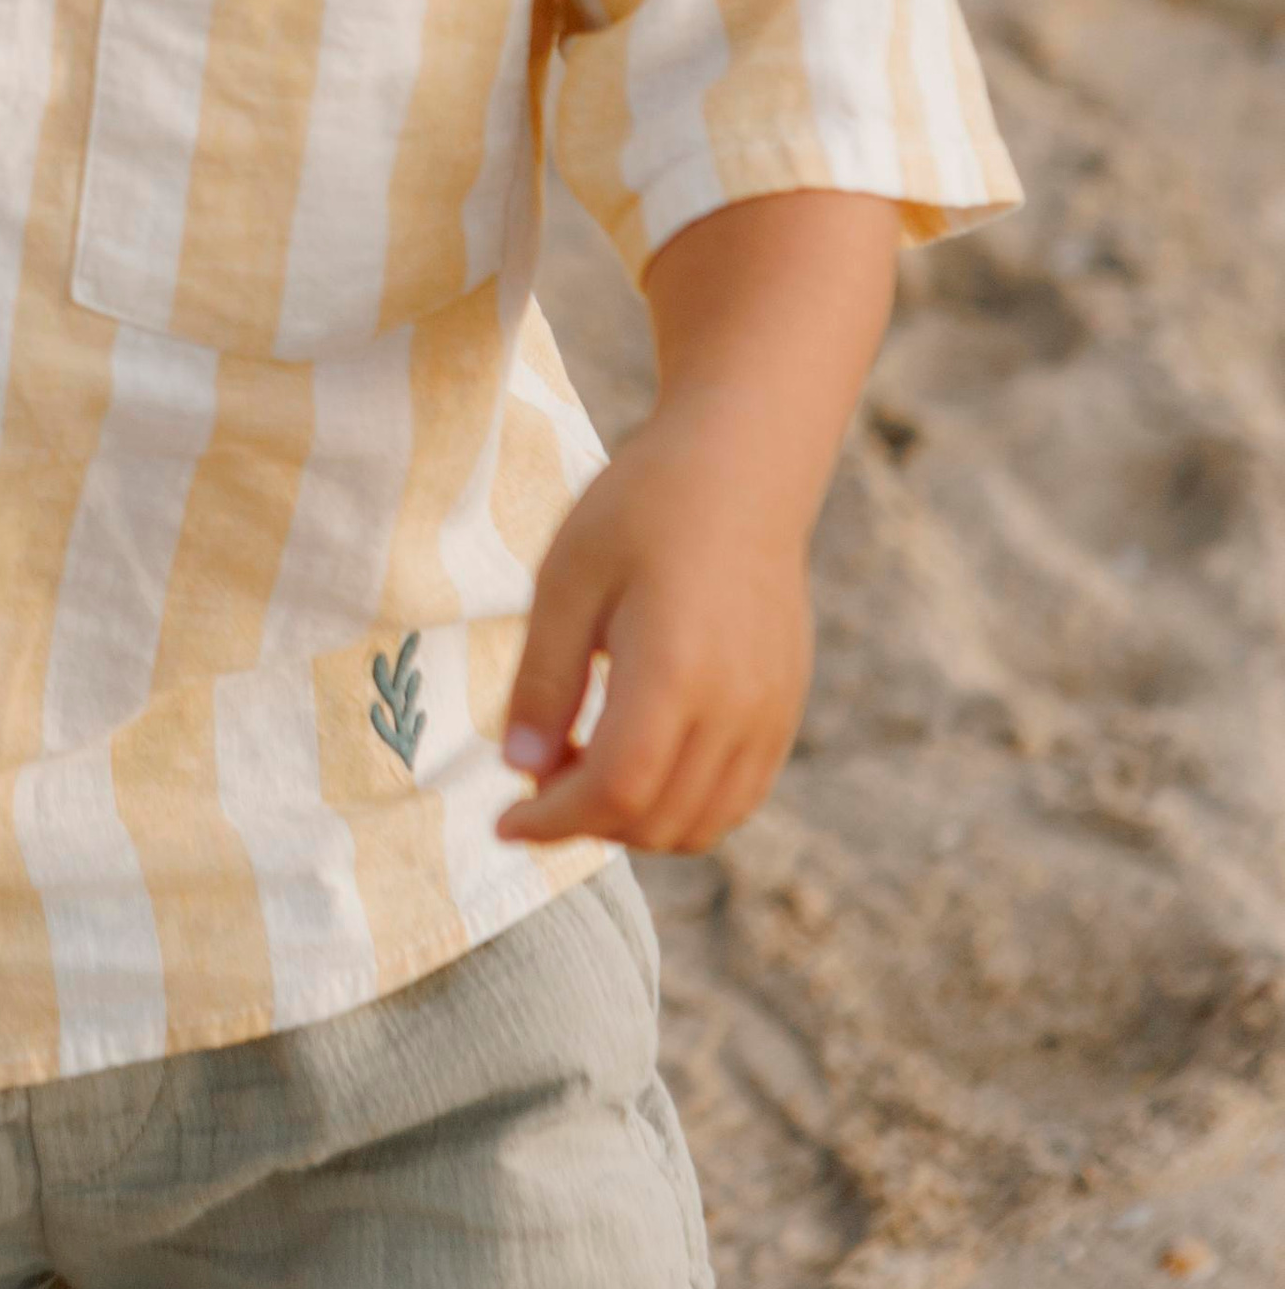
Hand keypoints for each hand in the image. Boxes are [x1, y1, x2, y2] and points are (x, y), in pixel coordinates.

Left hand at [491, 403, 815, 852]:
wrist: (741, 465)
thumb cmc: (642, 509)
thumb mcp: (565, 582)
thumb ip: (542, 682)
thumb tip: (519, 770)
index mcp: (675, 671)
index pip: (615, 792)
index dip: (553, 822)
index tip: (503, 822)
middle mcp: (736, 706)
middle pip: (656, 821)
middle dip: (584, 823)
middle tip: (539, 776)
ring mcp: (772, 712)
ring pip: (702, 823)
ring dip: (634, 822)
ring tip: (584, 764)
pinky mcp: (785, 707)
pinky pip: (737, 796)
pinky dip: (682, 805)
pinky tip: (639, 757)